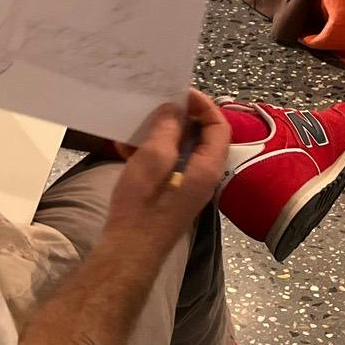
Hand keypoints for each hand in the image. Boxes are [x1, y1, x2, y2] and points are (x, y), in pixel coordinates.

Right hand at [105, 90, 229, 253]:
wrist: (128, 252)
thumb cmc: (143, 206)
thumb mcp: (153, 160)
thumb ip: (167, 130)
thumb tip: (174, 109)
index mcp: (207, 167)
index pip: (219, 126)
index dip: (203, 105)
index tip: (179, 92)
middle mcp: (203, 176)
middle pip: (201, 136)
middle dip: (179, 115)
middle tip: (156, 102)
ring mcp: (186, 186)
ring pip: (181, 148)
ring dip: (159, 132)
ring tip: (136, 121)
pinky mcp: (170, 194)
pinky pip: (166, 163)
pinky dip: (150, 151)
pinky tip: (125, 146)